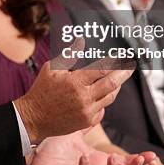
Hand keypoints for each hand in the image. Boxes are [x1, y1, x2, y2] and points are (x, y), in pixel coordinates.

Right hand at [15, 38, 133, 141]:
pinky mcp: (86, 122)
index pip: (102, 70)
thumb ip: (69, 55)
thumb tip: (81, 42)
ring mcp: (87, 112)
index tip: (121, 56)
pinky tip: (100, 94)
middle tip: (130, 67)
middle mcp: (84, 98)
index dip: (114, 62)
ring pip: (109, 97)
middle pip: (112, 84)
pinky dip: (103, 101)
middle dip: (123, 74)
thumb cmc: (41, 90)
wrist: (33, 118)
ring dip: (115, 87)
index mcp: (76, 82)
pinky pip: (102, 110)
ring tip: (117, 79)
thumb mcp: (52, 68)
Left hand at [27, 130, 144, 164]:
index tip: (152, 156)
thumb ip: (88, 124)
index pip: (122, 164)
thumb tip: (101, 108)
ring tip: (114, 159)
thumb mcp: (74, 134)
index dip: (137, 161)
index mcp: (97, 163)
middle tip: (142, 161)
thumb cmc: (52, 148)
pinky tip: (84, 159)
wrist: (30, 155)